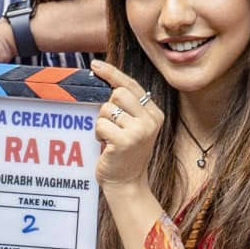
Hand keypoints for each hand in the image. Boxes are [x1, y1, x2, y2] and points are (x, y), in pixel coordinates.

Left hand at [91, 60, 163, 191]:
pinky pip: (101, 124)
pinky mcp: (125, 141)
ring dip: (101, 123)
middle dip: (107, 108)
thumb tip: (105, 80)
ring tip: (110, 139)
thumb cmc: (124, 153)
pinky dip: (98, 134)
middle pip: (117, 93)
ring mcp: (139, 131)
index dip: (112, 74)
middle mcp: (150, 120)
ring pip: (107, 109)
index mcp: (154, 114)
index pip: (131, 85)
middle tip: (111, 127)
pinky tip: (106, 146)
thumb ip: (126, 106)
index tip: (95, 65)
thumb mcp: (132, 127)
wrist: (127, 183)